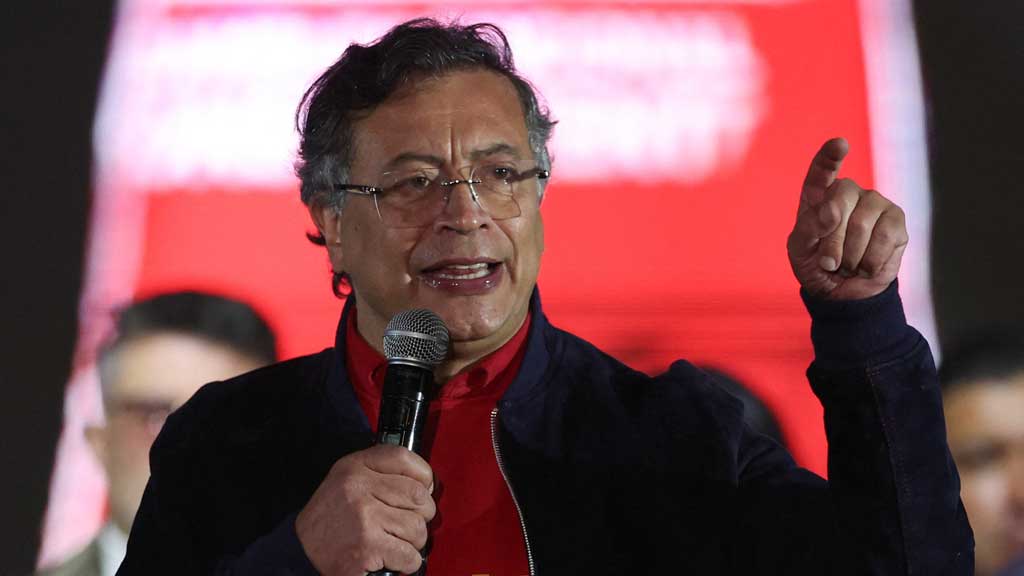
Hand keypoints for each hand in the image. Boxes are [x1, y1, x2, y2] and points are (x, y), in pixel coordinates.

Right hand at [295, 444, 435, 574]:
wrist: (300, 551)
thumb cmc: (330, 518)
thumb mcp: (347, 481)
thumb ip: (381, 474)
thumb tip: (426, 484)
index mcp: (354, 467)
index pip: (403, 458)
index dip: (423, 475)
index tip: (424, 488)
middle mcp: (358, 488)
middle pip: (418, 496)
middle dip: (421, 515)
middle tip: (406, 524)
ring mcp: (364, 517)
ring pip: (417, 527)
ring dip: (413, 542)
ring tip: (394, 542)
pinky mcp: (368, 546)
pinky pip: (410, 555)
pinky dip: (407, 562)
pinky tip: (391, 558)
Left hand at [787, 138, 908, 299]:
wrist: (841, 290)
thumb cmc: (814, 263)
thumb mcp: (800, 249)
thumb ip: (809, 227)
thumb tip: (833, 211)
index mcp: (819, 193)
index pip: (822, 169)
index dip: (830, 156)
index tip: (840, 144)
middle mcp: (849, 192)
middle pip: (840, 200)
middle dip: (832, 239)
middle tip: (828, 262)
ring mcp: (875, 203)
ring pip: (862, 225)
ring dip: (850, 256)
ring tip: (846, 264)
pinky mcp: (896, 221)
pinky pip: (885, 239)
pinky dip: (870, 262)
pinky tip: (865, 266)